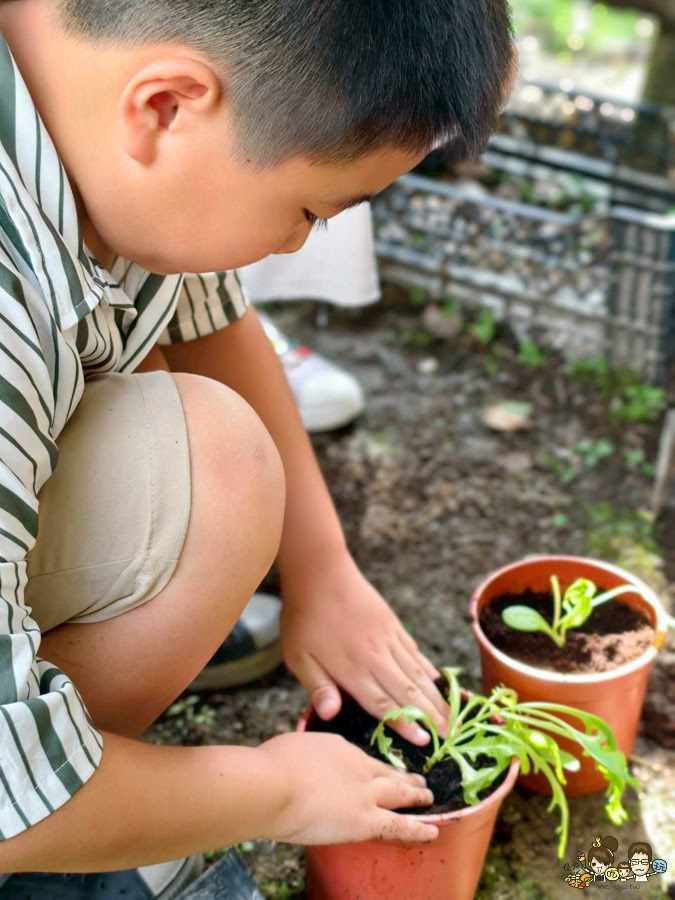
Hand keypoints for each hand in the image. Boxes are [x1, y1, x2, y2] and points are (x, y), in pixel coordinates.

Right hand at [261, 732, 437, 844]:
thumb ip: (302, 756)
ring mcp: (365, 793)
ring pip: (399, 794)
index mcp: (338, 748)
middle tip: (419, 779)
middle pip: (387, 772)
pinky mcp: (365, 820)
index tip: (376, 769)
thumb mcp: (292, 748)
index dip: (371, 766)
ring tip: (428, 797)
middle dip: (404, 777)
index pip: (361, 758)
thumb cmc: (272, 766)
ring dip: (416, 795)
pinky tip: (433, 829)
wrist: (275, 784)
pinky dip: (418, 827)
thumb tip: (297, 763)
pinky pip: (399, 825)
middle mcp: (358, 766)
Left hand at [280, 551, 447, 744]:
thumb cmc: (303, 616)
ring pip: (416, 672)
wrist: (320, 570)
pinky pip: (413, 650)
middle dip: (430, 716)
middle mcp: (375, 656)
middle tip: (450, 736)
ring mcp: (387, 638)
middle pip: (408, 691)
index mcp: (352, 668)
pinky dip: (426, 667)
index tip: (425, 743)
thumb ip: (317, 686)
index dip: (404, 724)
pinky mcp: (391, 623)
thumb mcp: (298, 656)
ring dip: (434, 696)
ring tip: (451, 715)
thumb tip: (331, 714)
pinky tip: (435, 678)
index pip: (382, 703)